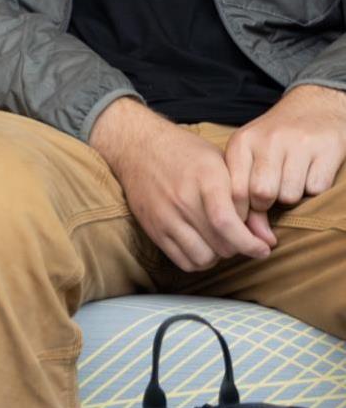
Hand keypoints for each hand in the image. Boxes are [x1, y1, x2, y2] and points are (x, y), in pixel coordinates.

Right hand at [91, 97, 271, 271]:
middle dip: (238, 247)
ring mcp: (164, 216)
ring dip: (218, 255)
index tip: (263, 247)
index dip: (251, 243)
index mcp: (205, 179)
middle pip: (221, 245)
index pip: (228, 224)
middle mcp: (182, 199)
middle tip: (240, 237)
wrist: (138, 146)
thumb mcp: (222, 164)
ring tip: (219, 241)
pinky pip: (183, 261)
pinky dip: (198, 260)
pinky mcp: (153, 228)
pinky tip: (202, 244)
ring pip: (203, 258)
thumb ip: (247, 201)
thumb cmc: (186, 153)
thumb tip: (268, 240)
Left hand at [226, 85, 345, 221]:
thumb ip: (243, 189)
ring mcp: (298, 143)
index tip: (249, 215)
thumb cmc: (275, 140)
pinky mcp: (327, 149)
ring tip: (292, 178)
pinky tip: (311, 171)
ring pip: (290, 195)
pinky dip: (314, 188)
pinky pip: (316, 188)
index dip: (241, 211)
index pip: (234, 190)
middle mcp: (268, 140)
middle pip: (262, 194)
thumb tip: (252, 237)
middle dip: (268, 204)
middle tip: (274, 194)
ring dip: (293, 196)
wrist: (315, 107)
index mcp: (242, 142)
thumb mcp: (250, 154)